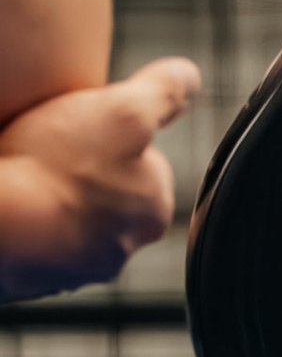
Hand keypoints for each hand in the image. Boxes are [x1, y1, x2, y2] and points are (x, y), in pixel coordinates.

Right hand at [0, 56, 199, 301]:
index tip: (89, 127)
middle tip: (51, 148)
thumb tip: (189, 76)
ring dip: (48, 197)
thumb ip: (165, 92)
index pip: (146, 166)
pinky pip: (29, 241)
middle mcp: (118, 251)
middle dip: (83, 172)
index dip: (116, 137)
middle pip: (106, 195)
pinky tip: (7, 199)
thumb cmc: (56, 168)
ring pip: (65, 220)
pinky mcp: (25, 279)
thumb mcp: (124, 110)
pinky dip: (20, 222)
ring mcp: (68, 271)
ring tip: (23, 174)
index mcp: (151, 213)